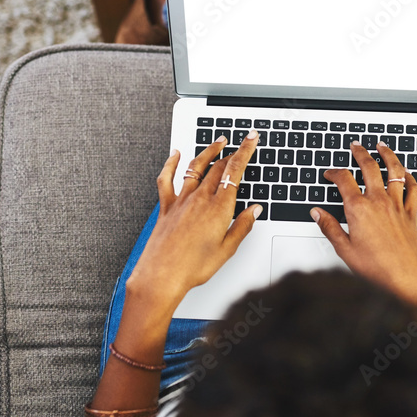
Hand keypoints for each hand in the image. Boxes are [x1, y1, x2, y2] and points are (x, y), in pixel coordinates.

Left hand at [126, 131, 260, 315]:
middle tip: (241, 143)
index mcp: (218, 208)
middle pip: (218, 166)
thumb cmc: (192, 268)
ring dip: (209, 151)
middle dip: (233, 151)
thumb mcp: (227, 250)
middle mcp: (199, 199)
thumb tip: (255, 210)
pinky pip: (167, 179)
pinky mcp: (166, 206)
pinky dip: (171, 163)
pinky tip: (175, 154)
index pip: (235, 171)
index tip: (251, 139)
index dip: (245, 151)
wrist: (160, 277)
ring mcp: (181, 201)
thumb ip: (243, 226)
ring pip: (196, 167)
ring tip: (218, 142)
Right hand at [312, 141, 416, 319]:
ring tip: (382, 146)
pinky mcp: (411, 213)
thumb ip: (330, 227)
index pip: (343, 179)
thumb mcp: (344, 250)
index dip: (334, 172)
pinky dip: (410, 177)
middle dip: (360, 153)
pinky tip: (406, 173)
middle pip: (369, 167)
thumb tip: (317, 213)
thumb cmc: (376, 269)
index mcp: (359, 209)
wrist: (405, 280)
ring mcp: (397, 205)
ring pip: (394, 171)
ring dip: (387, 155)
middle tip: (355, 146)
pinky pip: (413, 188)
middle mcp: (379, 202)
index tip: (329, 173)